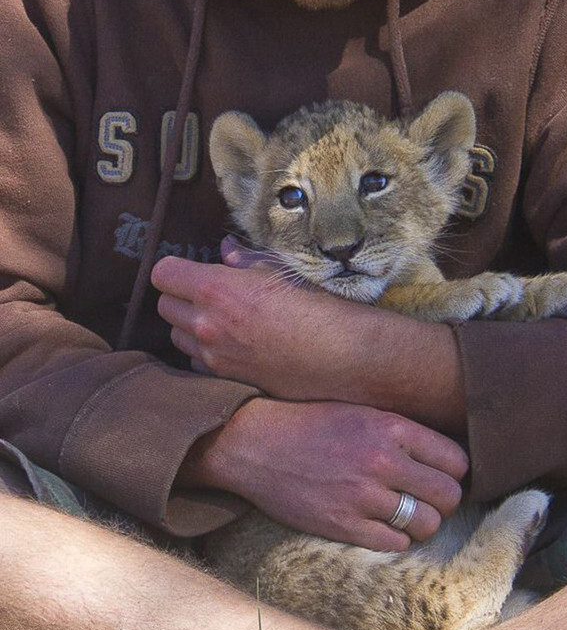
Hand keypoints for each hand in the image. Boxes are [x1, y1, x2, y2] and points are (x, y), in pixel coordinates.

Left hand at [151, 249, 380, 396]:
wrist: (342, 356)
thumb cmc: (317, 307)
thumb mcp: (282, 271)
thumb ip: (245, 260)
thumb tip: (225, 251)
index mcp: (215, 289)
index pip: (162, 273)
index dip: (174, 268)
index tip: (190, 268)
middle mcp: (205, 324)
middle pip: (163, 305)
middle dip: (179, 296)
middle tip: (206, 292)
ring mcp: (213, 356)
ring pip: (176, 336)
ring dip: (188, 325)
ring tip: (218, 318)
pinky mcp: (225, 379)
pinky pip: (195, 362)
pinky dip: (203, 352)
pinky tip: (229, 344)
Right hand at [180, 397, 467, 551]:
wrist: (255, 443)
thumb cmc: (309, 423)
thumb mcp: (360, 411)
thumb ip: (400, 431)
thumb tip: (442, 455)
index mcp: (390, 427)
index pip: (455, 460)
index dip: (454, 470)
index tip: (443, 474)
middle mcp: (382, 461)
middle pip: (448, 495)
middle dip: (444, 499)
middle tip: (428, 498)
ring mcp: (363, 496)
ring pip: (426, 524)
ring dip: (421, 522)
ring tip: (406, 513)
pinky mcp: (344, 525)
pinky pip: (395, 543)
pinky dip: (395, 537)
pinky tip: (381, 524)